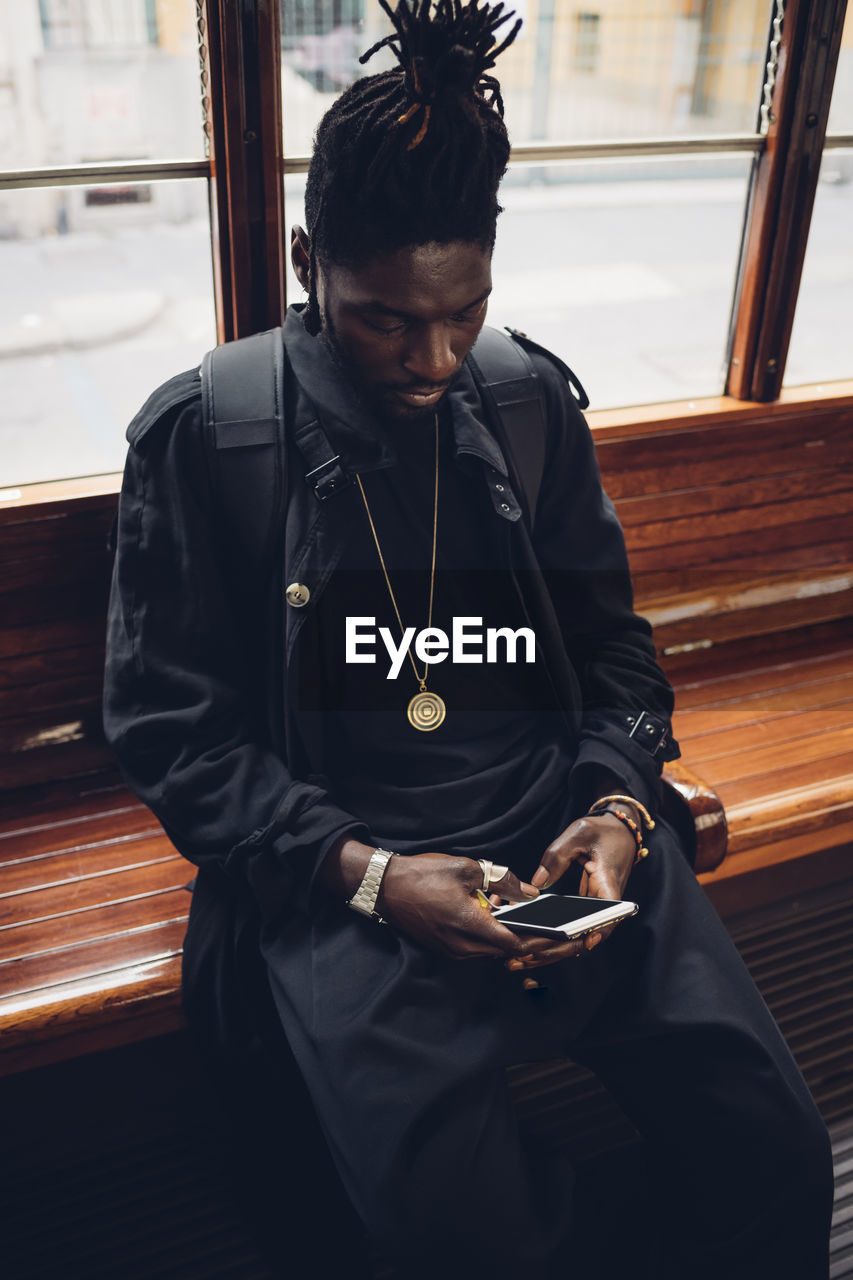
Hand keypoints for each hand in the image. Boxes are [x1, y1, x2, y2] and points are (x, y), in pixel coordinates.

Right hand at [379, 852, 541, 959]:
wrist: (384, 886)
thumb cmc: (422, 875)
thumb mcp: (467, 868)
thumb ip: (503, 881)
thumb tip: (529, 893)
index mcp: (469, 925)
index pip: (514, 943)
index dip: (536, 938)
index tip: (552, 931)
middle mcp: (461, 945)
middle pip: (504, 950)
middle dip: (522, 935)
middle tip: (536, 917)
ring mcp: (450, 950)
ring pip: (489, 949)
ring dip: (502, 934)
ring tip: (508, 909)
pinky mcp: (443, 948)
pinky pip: (474, 947)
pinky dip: (486, 935)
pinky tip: (487, 912)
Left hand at [502, 811, 638, 973]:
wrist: (619, 831)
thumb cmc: (602, 831)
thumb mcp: (579, 834)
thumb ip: (557, 856)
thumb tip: (538, 883)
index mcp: (609, 884)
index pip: (609, 915)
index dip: (598, 930)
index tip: (584, 942)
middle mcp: (604, 902)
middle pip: (584, 936)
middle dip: (556, 950)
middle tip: (526, 957)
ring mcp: (595, 908)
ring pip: (575, 938)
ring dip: (548, 950)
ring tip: (518, 960)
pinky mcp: (585, 908)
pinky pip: (569, 928)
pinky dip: (549, 938)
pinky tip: (525, 942)